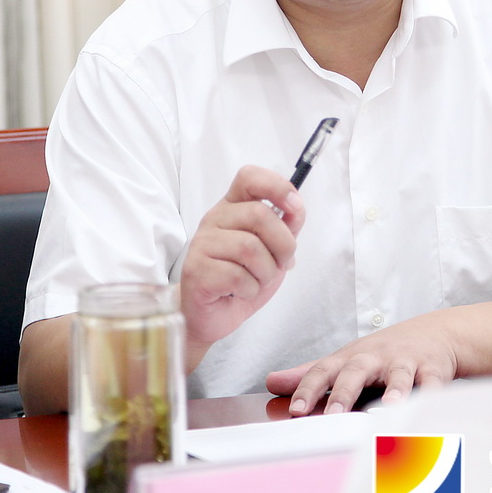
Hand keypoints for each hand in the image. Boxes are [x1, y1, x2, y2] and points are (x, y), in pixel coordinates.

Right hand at [180, 165, 304, 368]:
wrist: (212, 314)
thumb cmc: (243, 277)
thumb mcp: (273, 250)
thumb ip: (286, 228)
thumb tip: (296, 208)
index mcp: (233, 207)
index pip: (249, 177)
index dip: (276, 186)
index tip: (294, 207)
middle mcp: (215, 218)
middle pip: (259, 214)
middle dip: (283, 244)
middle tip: (281, 263)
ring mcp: (202, 243)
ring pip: (250, 248)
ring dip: (266, 272)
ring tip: (259, 280)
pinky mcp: (195, 270)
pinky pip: (236, 276)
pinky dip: (250, 289)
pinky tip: (241, 292)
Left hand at [266, 312, 458, 414]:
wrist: (434, 333)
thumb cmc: (384, 352)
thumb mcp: (347, 359)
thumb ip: (311, 374)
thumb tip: (272, 382)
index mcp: (351, 358)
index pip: (324, 370)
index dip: (309, 388)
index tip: (296, 409)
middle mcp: (376, 358)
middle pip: (357, 371)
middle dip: (345, 393)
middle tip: (333, 415)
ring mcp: (405, 363)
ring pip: (399, 376)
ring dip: (394, 392)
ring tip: (388, 410)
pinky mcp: (433, 369)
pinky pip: (434, 383)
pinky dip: (433, 395)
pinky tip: (429, 408)